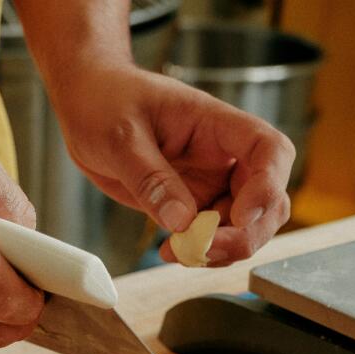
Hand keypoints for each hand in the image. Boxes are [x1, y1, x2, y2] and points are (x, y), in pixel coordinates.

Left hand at [52, 64, 294, 266]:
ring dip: (224, 248)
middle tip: (206, 249)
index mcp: (216, 125)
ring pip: (245, 226)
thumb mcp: (120, 136)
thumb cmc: (106, 100)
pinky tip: (172, 252)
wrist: (85, 103)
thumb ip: (151, 177)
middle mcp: (222, 156)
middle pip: (268, 199)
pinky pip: (212, 236)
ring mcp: (210, 182)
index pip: (269, 150)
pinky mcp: (191, 204)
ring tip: (179, 252)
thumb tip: (181, 221)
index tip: (243, 215)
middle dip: (247, 232)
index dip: (268, 185)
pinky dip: (201, 252)